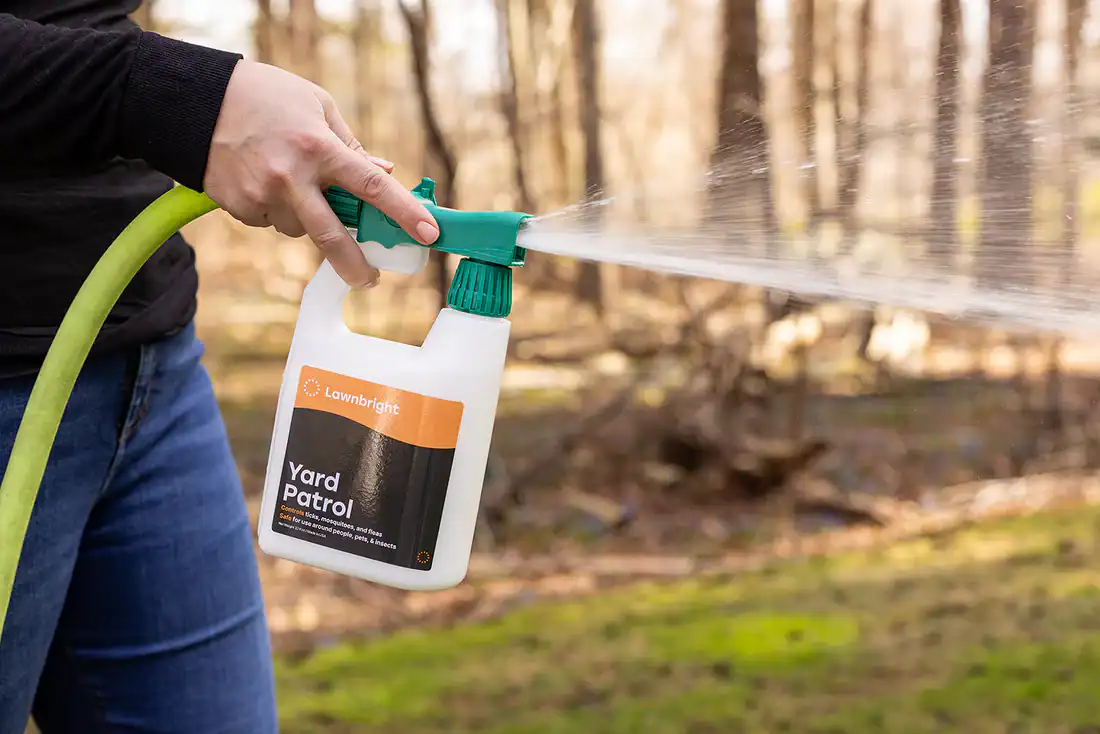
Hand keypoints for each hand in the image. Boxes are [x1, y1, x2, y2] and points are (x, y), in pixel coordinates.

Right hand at [203, 60, 438, 286]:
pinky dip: (276, 210)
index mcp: (319, 147)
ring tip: (287, 179)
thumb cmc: (263, 95)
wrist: (192, 100)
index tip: (430, 234)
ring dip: (306, 217)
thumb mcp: (316, 106)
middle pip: (332, 237)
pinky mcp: (239, 207)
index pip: (372, 186)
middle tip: (369, 279)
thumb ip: (350, 144)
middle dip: (355, 265)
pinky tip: (261, 180)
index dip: (404, 213)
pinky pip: (271, 222)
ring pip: (300, 229)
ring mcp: (263, 196)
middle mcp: (291, 176)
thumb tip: (384, 172)